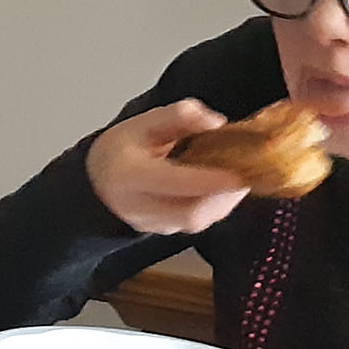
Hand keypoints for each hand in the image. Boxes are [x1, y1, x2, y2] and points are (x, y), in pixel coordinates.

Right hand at [85, 100, 250, 234]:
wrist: (98, 179)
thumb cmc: (122, 148)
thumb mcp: (143, 122)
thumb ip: (178, 116)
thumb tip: (216, 122)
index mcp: (128, 174)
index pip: (172, 182)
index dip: (208, 181)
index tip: (239, 175)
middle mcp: (137, 206)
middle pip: (190, 213)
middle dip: (224, 196)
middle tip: (250, 175)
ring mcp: (149, 224)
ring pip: (196, 222)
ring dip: (223, 201)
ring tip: (240, 178)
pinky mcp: (162, 232)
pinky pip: (195, 224)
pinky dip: (215, 206)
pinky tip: (224, 188)